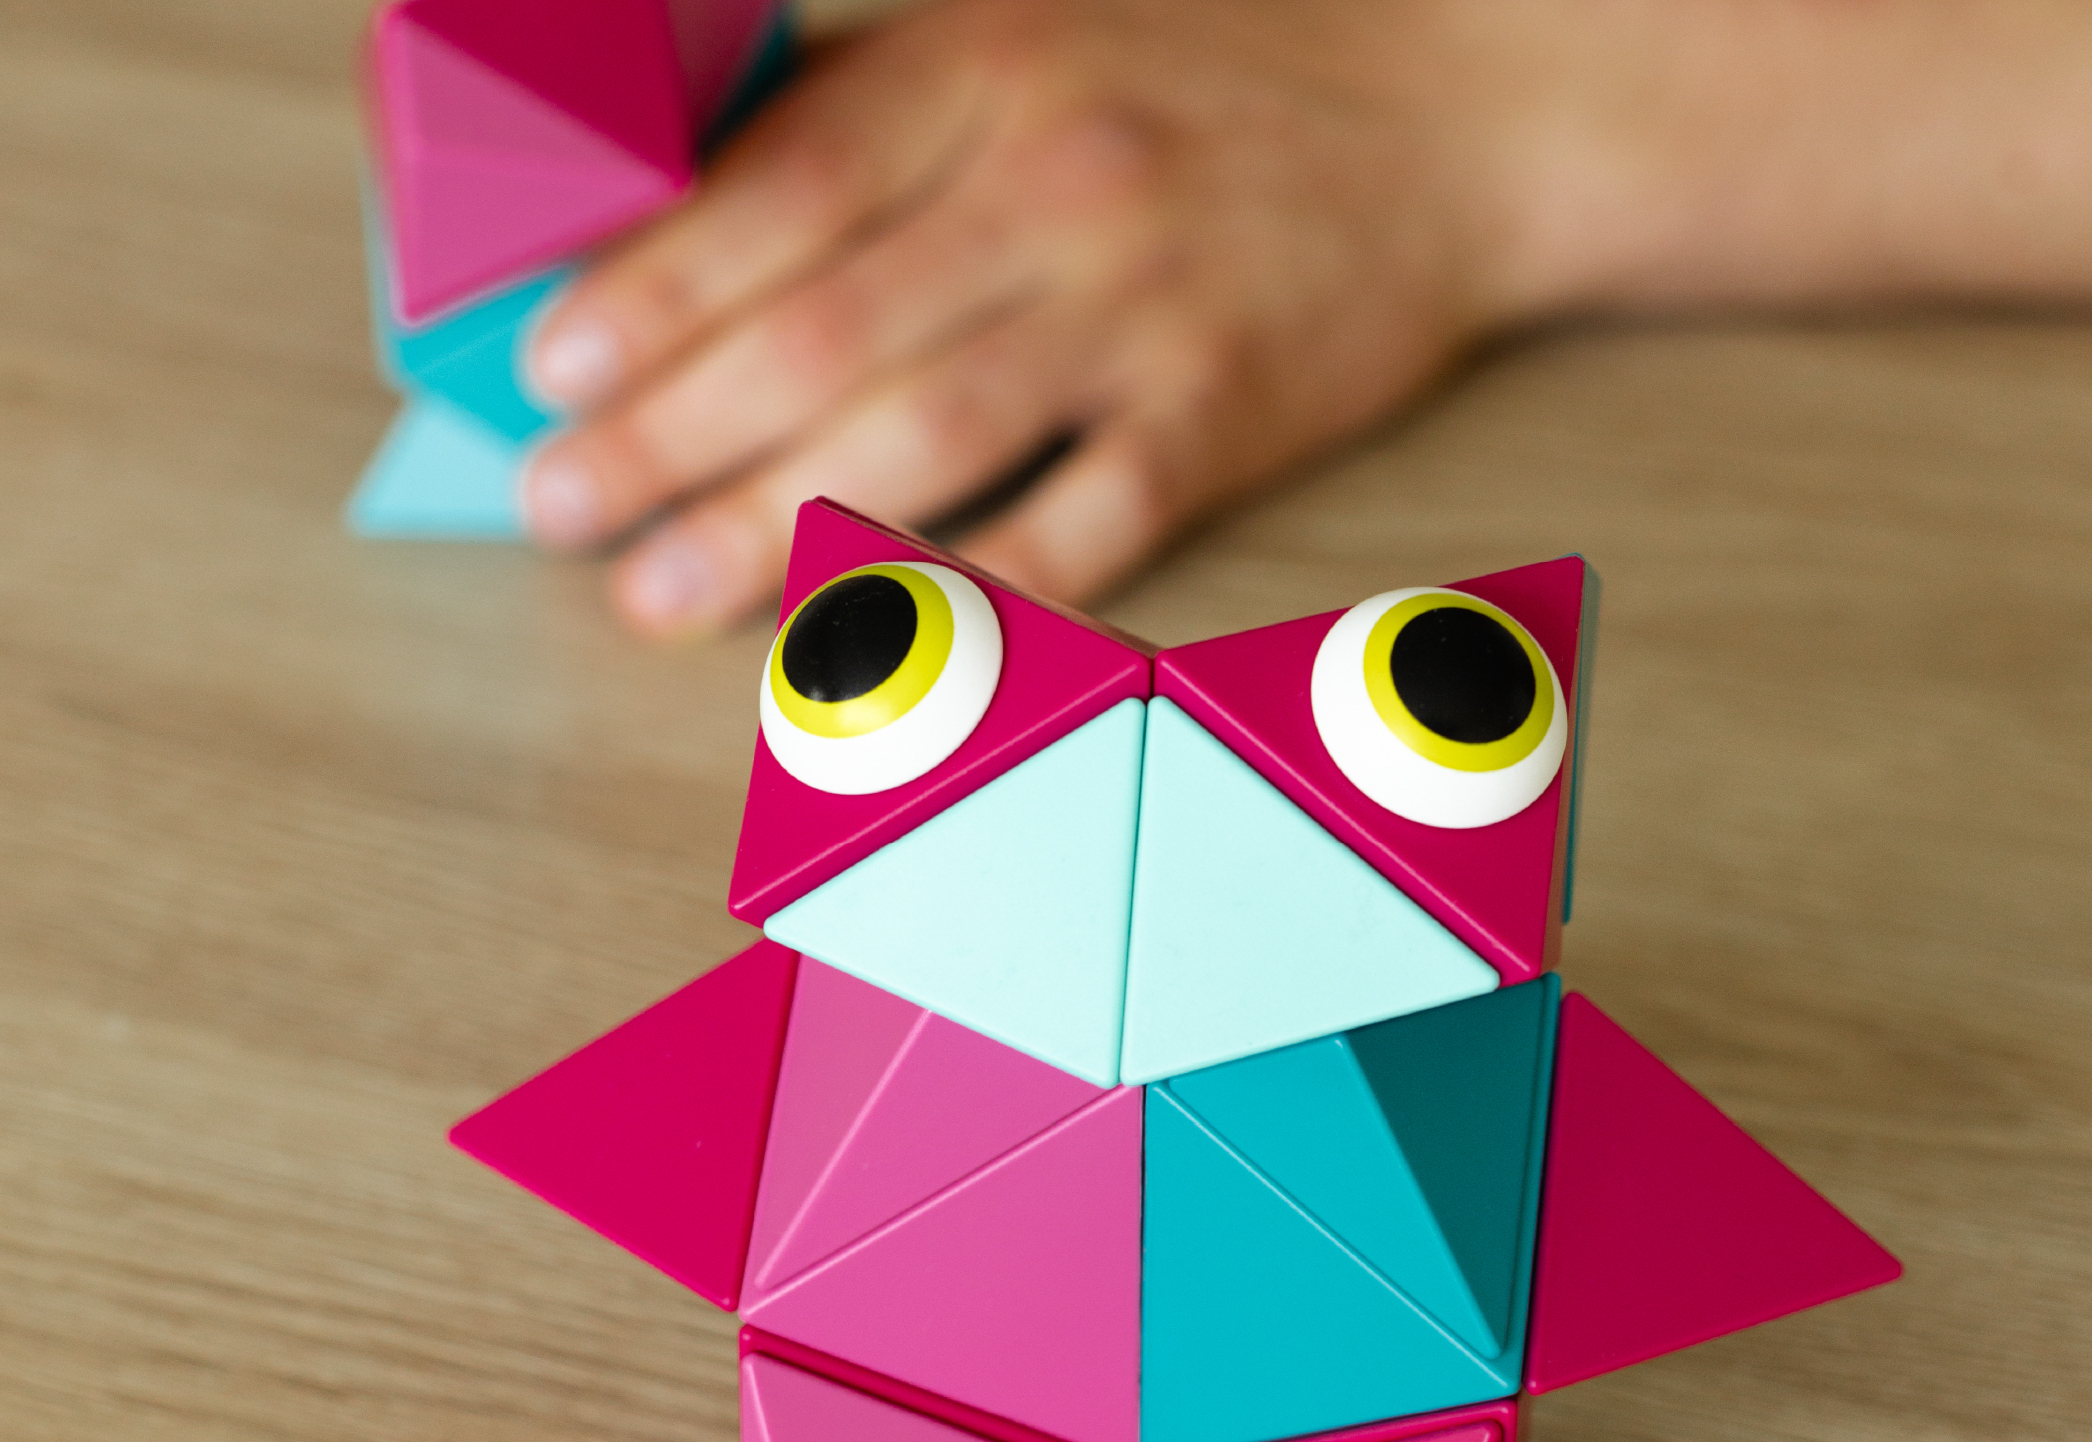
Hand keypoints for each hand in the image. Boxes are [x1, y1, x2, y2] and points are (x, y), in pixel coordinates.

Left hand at [519, 0, 1567, 634]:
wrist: (1455, 109)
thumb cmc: (1208, 75)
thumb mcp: (1026, 30)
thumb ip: (865, 119)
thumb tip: (676, 230)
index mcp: (979, 66)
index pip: (775, 193)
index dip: (648, 292)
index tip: (549, 378)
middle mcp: (1050, 184)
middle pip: (821, 330)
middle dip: (668, 436)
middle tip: (563, 514)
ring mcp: (1143, 307)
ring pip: (926, 436)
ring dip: (777, 530)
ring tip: (660, 595)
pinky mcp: (1223, 416)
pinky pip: (1084, 523)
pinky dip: (981, 589)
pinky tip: (879, 644)